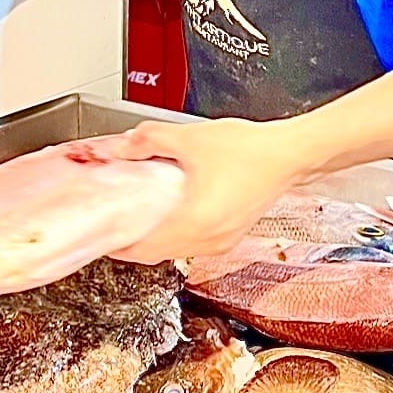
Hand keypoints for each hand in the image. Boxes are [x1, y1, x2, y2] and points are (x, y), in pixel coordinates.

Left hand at [104, 118, 304, 263]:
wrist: (288, 155)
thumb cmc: (250, 151)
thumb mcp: (189, 138)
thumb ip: (149, 140)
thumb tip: (124, 147)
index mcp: (193, 223)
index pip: (142, 249)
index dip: (117, 245)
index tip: (103, 235)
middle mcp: (207, 241)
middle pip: (156, 253)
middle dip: (133, 241)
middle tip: (116, 223)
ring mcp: (221, 242)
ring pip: (175, 251)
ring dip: (156, 239)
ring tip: (140, 217)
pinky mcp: (231, 236)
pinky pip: (194, 245)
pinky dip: (176, 235)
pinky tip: (172, 214)